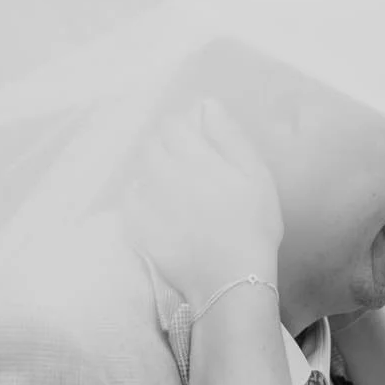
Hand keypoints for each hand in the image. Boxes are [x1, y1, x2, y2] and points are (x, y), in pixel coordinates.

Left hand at [123, 99, 282, 308]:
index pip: (173, 126)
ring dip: (152, 169)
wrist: (231, 279)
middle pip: (152, 145)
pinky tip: (156, 207)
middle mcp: (165, 173)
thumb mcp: (255, 175)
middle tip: (186, 163)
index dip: (184, 128)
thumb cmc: (253, 226)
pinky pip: (129, 200)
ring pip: (140, 170)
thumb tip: (206, 105)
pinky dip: (139, 197)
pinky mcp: (139, 227)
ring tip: (173, 185)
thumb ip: (229, 137)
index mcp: (194, 157)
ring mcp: (148, 201)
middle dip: (166, 147)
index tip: (197, 140)